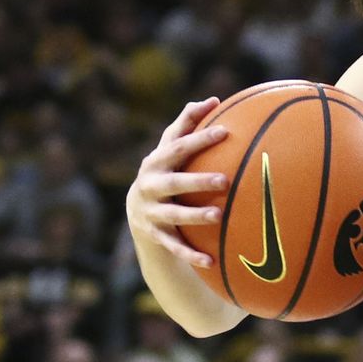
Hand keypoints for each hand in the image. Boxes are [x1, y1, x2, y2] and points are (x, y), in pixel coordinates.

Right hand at [125, 98, 230, 268]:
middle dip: (197, 181)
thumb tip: (215, 100)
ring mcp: (151, 212)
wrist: (137, 210)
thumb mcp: (171, 147)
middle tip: (224, 180)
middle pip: (174, 183)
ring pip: (173, 216)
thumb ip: (188, 123)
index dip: (200, 138)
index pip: (179, 146)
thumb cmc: (165, 169)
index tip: (225, 132)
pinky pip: (175, 246)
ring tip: (219, 216)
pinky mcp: (155, 235)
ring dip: (195, 217)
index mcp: (157, 161)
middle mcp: (150, 186)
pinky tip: (211, 262)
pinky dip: (191, 255)